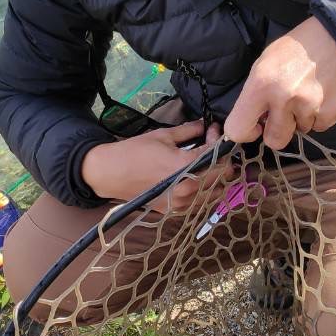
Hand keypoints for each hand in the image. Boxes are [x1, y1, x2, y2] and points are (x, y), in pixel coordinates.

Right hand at [81, 120, 229, 211]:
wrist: (112, 174)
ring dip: (218, 176)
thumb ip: (189, 131)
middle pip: (223, 175)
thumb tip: (205, 125)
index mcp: (187, 166)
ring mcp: (183, 203)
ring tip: (209, 163)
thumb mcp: (164, 136)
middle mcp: (189, 188)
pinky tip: (199, 178)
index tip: (213, 130)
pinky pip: (202, 203)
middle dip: (222, 158)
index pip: (217, 154)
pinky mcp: (176, 211)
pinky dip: (206, 190)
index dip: (218, 140)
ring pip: (216, 192)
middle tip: (213, 146)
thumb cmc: (135, 151)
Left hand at [224, 16, 335, 149]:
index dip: (245, 132)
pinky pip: (319, 126)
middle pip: (274, 141)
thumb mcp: (267, 61)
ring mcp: (309, 108)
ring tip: (308, 93)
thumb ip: (257, 92)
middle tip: (284, 112)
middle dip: (277, 130)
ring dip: (301, 118)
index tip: (255, 126)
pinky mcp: (331, 114)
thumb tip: (255, 119)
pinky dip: (319, 115)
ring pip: (299, 131)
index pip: (238, 128)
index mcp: (261, 84)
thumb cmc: (302, 46)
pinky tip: (323, 94)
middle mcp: (284, 99)